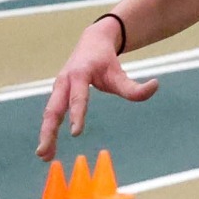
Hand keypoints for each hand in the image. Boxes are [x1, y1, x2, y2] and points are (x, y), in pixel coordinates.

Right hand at [36, 17, 158, 159]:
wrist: (91, 42)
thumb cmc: (106, 60)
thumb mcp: (120, 73)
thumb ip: (135, 87)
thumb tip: (155, 86)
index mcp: (79, 74)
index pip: (78, 97)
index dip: (77, 114)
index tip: (75, 133)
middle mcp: (64, 81)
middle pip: (53, 108)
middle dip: (49, 130)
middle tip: (44, 151)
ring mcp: (57, 88)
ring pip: (49, 113)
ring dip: (45, 134)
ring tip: (44, 155)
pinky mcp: (57, 94)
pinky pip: (51, 114)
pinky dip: (48, 131)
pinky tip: (49, 149)